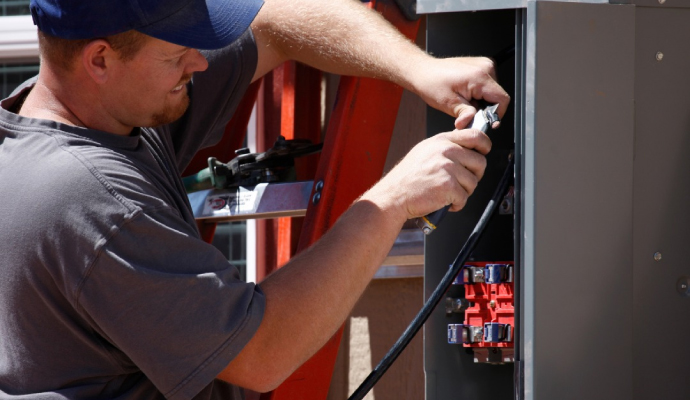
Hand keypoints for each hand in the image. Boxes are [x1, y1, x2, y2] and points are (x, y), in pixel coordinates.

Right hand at [362, 128, 490, 221]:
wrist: (394, 195)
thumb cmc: (407, 178)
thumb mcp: (425, 152)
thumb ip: (446, 147)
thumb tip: (467, 148)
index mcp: (441, 141)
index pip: (475, 135)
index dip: (484, 145)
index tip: (483, 152)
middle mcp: (446, 151)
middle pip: (480, 161)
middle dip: (474, 175)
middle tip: (462, 182)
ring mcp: (448, 168)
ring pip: (473, 182)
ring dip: (464, 191)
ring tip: (448, 192)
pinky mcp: (448, 185)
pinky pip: (464, 197)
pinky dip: (457, 204)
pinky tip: (444, 201)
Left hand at [410, 57, 509, 129]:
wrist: (424, 71)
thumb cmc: (432, 84)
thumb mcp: (448, 103)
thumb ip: (465, 114)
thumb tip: (472, 125)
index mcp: (479, 76)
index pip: (502, 99)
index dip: (496, 114)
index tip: (486, 122)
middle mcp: (485, 67)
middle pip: (498, 96)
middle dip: (485, 108)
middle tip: (468, 111)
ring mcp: (484, 64)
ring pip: (493, 91)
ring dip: (482, 101)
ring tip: (465, 100)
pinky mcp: (481, 65)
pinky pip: (488, 84)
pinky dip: (479, 93)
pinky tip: (466, 94)